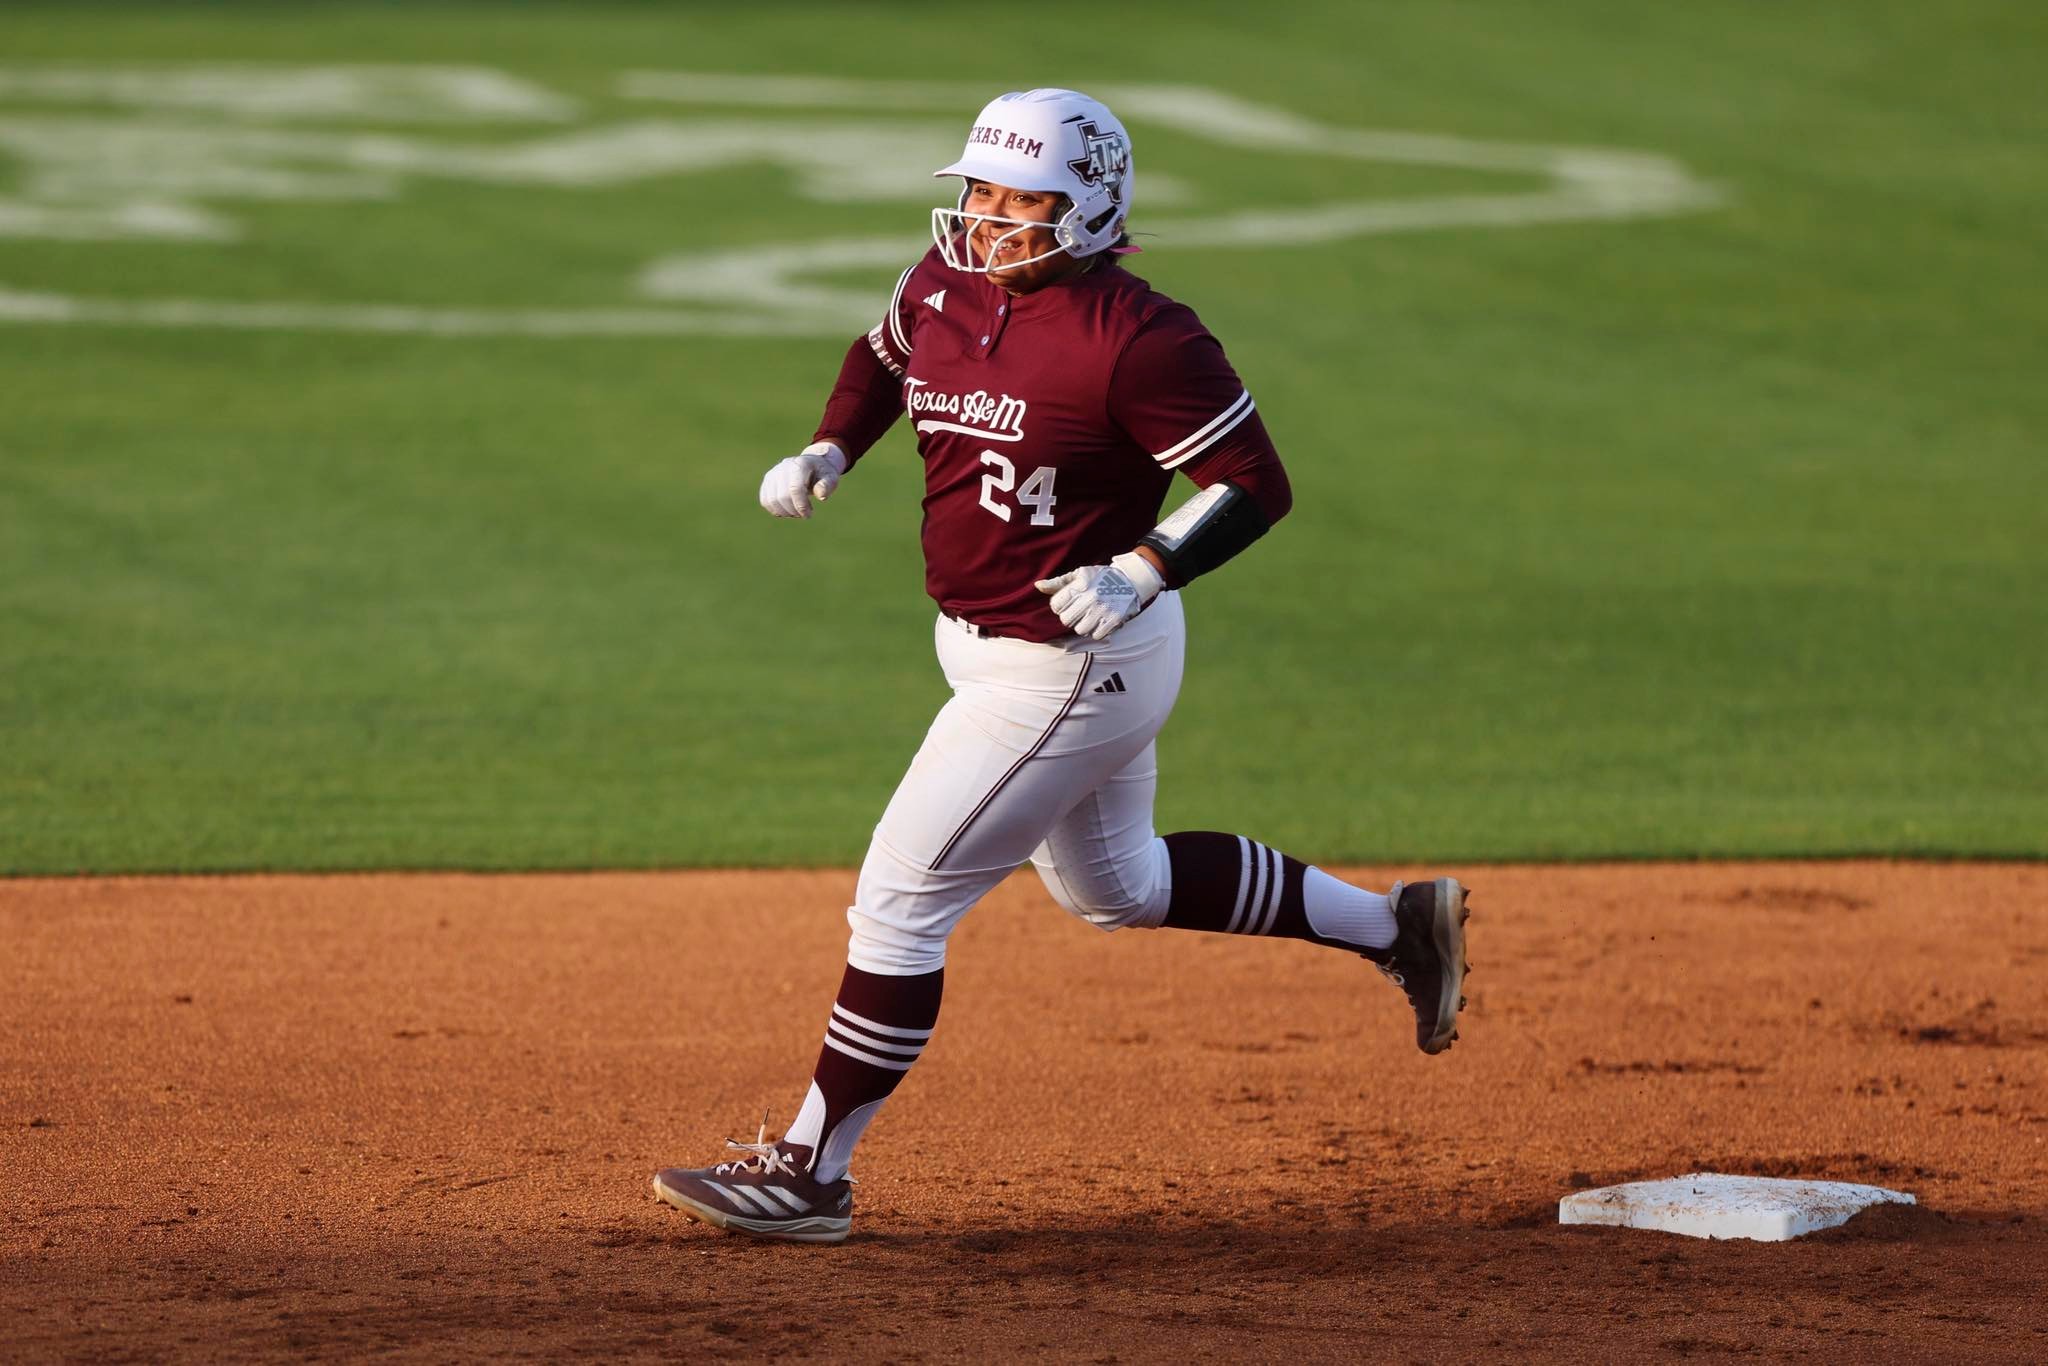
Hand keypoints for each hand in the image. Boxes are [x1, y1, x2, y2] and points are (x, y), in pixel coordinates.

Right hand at [759, 442, 847, 518]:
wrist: (811, 465)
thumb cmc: (822, 474)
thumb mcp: (831, 477)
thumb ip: (827, 485)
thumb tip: (821, 495)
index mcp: (800, 465)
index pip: (795, 488)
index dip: (800, 505)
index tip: (808, 515)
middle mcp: (783, 467)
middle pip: (782, 496)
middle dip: (793, 510)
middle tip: (804, 514)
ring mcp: (773, 473)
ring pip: (771, 500)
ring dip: (784, 512)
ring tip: (796, 512)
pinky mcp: (767, 481)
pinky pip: (765, 500)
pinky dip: (775, 510)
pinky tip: (787, 510)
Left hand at [1035, 551, 1165, 640]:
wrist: (1131, 581)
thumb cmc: (1100, 577)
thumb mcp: (1079, 574)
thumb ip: (1058, 582)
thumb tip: (1037, 586)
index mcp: (1080, 585)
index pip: (1056, 605)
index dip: (1059, 606)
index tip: (1067, 603)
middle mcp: (1091, 598)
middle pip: (1066, 620)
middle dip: (1070, 617)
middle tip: (1078, 611)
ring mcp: (1103, 610)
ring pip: (1080, 630)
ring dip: (1083, 625)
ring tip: (1089, 616)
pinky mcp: (1114, 620)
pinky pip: (1096, 635)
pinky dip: (1096, 631)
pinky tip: (1099, 621)